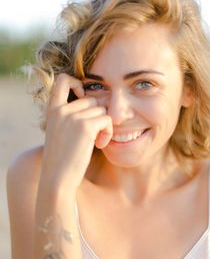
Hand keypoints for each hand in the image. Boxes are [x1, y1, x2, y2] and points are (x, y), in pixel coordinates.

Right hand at [40, 73, 112, 191]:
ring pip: (102, 110)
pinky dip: (108, 132)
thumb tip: (97, 103)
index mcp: (53, 109)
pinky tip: (99, 144)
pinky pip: (107, 119)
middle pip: (92, 99)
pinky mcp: (85, 127)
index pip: (63, 79)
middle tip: (93, 133)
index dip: (77, 82)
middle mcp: (62, 109)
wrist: (57, 178)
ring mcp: (73, 117)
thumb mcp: (60, 131)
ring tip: (95, 141)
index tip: (82, 97)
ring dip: (103, 126)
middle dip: (97, 115)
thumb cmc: (62, 158)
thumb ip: (71, 115)